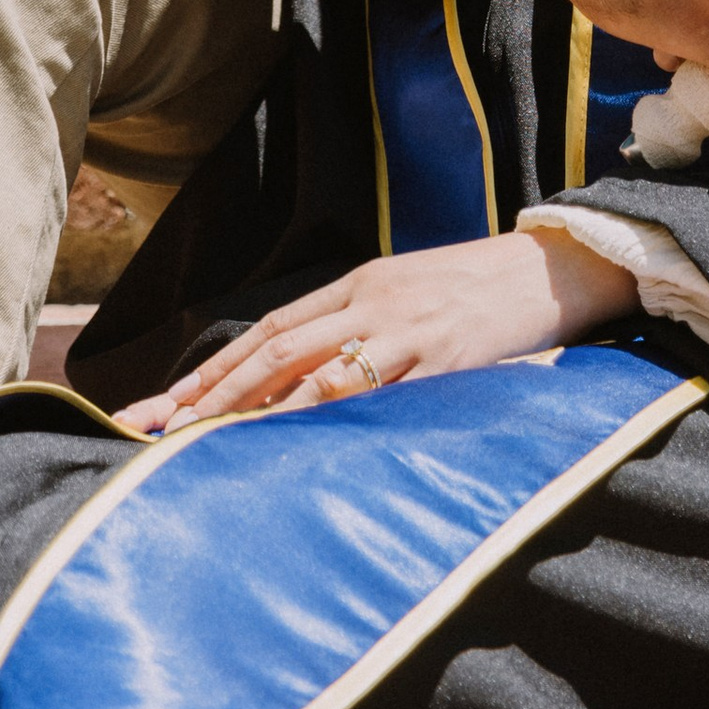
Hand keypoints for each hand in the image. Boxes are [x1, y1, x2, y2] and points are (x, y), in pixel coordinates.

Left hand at [115, 231, 638, 434]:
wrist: (556, 266)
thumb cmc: (484, 290)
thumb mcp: (414, 298)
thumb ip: (365, 331)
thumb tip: (312, 382)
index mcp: (360, 285)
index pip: (270, 331)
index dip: (213, 370)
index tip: (162, 405)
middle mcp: (370, 301)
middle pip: (273, 348)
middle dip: (207, 392)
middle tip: (152, 428)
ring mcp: (405, 326)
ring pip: (312, 368)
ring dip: (253, 408)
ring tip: (202, 442)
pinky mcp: (442, 353)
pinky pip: (377, 386)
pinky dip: (329, 411)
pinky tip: (294, 435)